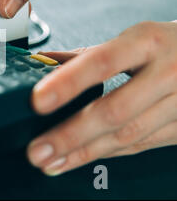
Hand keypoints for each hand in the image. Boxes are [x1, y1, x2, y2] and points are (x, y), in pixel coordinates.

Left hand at [28, 21, 176, 175]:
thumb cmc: (165, 47)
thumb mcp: (132, 39)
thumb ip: (88, 55)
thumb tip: (43, 63)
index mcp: (146, 42)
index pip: (102, 62)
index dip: (68, 83)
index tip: (37, 101)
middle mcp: (167, 72)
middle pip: (114, 110)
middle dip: (70, 135)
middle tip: (37, 150)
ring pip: (127, 135)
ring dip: (83, 153)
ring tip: (51, 161)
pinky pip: (140, 145)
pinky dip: (106, 154)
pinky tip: (79, 158)